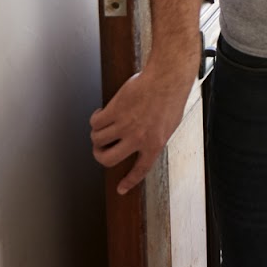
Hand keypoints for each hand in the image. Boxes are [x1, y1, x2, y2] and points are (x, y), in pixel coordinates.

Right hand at [89, 62, 195, 194]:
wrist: (167, 77)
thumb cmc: (171, 97)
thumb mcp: (169, 124)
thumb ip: (154, 138)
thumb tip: (142, 147)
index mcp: (155, 144)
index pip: (140, 169)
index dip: (129, 181)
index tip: (121, 189)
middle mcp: (137, 138)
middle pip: (108, 159)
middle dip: (100, 155)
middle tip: (100, 149)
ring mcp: (125, 125)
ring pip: (98, 139)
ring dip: (97, 134)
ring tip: (103, 125)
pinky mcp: (115, 110)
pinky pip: (96, 122)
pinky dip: (95, 119)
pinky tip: (101, 113)